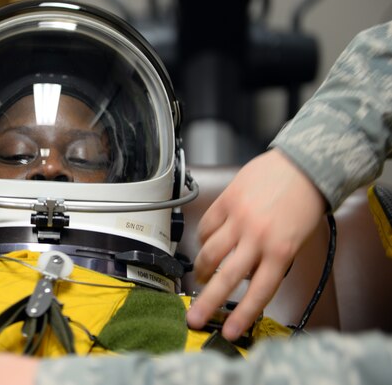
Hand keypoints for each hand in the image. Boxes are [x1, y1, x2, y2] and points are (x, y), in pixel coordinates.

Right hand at [186, 149, 325, 340]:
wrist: (301, 166)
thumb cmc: (303, 203)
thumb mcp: (296, 240)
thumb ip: (272, 261)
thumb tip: (247, 278)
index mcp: (281, 251)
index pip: (258, 292)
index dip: (241, 315)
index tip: (228, 331)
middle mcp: (258, 237)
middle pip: (227, 278)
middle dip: (207, 302)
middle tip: (194, 317)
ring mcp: (239, 218)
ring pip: (210, 253)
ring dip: (204, 269)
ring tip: (203, 276)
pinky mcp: (227, 201)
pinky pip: (207, 227)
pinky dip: (204, 239)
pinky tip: (207, 243)